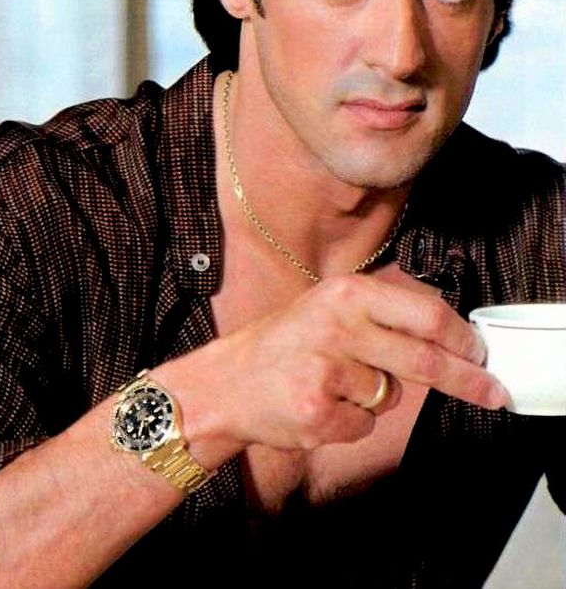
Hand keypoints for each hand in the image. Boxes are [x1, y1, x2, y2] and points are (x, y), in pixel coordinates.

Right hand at [199, 265, 506, 452]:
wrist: (226, 384)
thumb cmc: (282, 346)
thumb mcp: (326, 308)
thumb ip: (379, 315)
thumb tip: (444, 335)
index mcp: (345, 293)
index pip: (425, 314)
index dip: (461, 337)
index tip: (480, 352)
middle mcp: (338, 326)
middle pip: (425, 358)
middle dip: (467, 379)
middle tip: (491, 391)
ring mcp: (328, 370)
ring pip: (392, 396)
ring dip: (375, 397)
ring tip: (331, 383)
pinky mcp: (320, 411)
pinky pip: (365, 424)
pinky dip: (351, 422)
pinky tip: (319, 405)